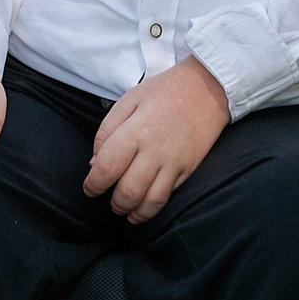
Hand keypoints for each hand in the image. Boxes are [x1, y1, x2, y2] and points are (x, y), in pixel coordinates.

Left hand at [85, 59, 229, 223]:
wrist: (208, 88)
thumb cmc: (164, 91)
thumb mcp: (129, 99)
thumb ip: (107, 131)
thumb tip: (95, 163)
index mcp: (134, 131)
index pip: (107, 167)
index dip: (93, 184)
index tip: (90, 188)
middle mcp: (154, 151)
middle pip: (127, 191)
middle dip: (113, 203)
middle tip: (107, 201)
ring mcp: (173, 163)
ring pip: (148, 201)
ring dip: (131, 212)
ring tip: (124, 210)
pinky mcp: (187, 169)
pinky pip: (167, 197)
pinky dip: (151, 209)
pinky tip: (142, 210)